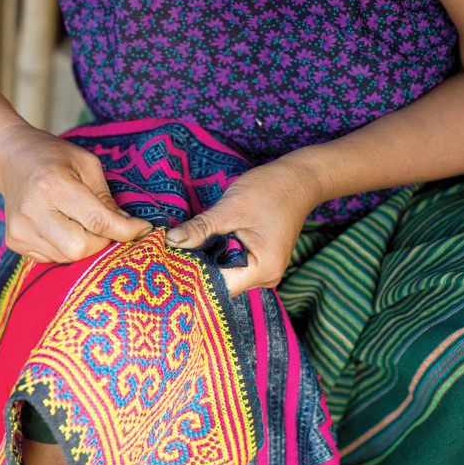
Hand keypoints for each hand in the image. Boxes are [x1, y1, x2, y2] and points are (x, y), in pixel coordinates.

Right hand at [0, 125, 151, 261]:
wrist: (9, 157)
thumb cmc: (54, 157)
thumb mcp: (87, 165)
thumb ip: (107, 199)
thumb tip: (128, 229)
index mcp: (53, 185)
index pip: (97, 221)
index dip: (126, 230)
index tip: (144, 230)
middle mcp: (33, 211)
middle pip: (81, 249)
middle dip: (101, 241)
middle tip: (105, 226)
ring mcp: (20, 230)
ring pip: (68, 257)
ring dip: (84, 245)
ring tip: (79, 221)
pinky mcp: (15, 242)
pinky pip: (53, 258)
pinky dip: (66, 247)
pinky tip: (61, 226)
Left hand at [164, 153, 325, 295]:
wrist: (298, 179)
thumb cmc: (270, 190)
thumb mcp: (230, 208)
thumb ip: (201, 228)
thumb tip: (171, 242)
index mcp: (262, 269)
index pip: (219, 285)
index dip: (192, 277)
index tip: (166, 266)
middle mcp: (265, 277)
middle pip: (220, 283)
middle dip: (195, 270)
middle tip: (164, 258)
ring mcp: (263, 271)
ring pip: (224, 275)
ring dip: (203, 263)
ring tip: (177, 251)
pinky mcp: (258, 262)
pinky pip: (231, 266)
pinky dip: (214, 257)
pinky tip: (196, 246)